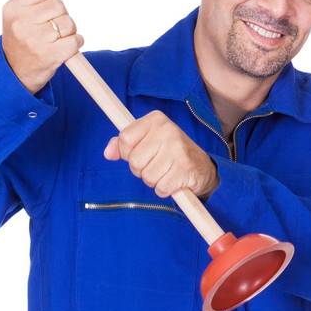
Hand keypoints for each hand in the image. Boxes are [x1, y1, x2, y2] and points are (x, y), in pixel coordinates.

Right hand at [2, 0, 82, 94]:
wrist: (16, 71)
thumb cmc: (21, 37)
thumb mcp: (19, 11)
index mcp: (13, 9)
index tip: (49, 5)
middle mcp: (22, 24)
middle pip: (58, 5)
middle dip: (61, 14)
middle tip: (54, 25)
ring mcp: (36, 41)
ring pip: (68, 23)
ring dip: (70, 29)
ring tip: (59, 37)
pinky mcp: (50, 57)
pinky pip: (74, 41)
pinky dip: (76, 42)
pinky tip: (68, 45)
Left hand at [103, 111, 218, 198]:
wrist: (202, 167)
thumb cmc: (170, 153)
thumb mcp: (148, 141)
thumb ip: (125, 144)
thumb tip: (108, 153)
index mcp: (156, 120)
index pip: (125, 139)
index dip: (127, 153)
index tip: (140, 154)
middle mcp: (167, 130)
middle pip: (134, 161)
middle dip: (141, 170)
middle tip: (156, 165)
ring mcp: (177, 149)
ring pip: (147, 177)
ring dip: (153, 181)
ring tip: (165, 173)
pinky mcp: (184, 169)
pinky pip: (160, 188)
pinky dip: (164, 190)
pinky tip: (172, 181)